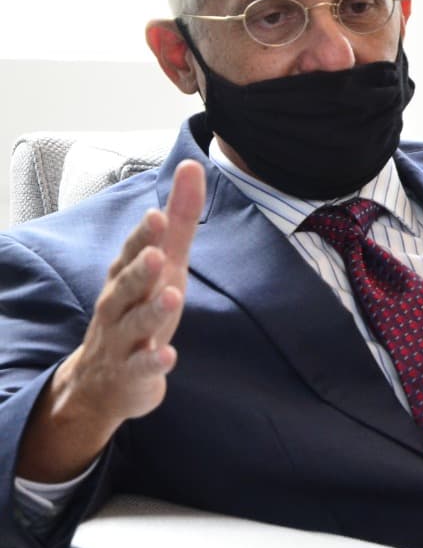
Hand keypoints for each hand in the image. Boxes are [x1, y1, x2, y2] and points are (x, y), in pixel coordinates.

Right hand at [16, 161, 205, 481]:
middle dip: (140, 269)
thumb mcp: (163, 265)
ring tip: (172, 295)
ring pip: (134, 323)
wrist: (104, 381)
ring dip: (152, 310)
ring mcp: (123, 339)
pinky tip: (170, 356)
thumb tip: (192, 167)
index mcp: (126, 277)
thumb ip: (179, 222)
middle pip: (127, 285)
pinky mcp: (133, 372)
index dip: (145, 235)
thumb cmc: (138, 309)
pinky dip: (154, 361)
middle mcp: (118, 305)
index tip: (157, 214)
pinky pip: (142, 366)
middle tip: (157, 254)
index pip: (133, 251)